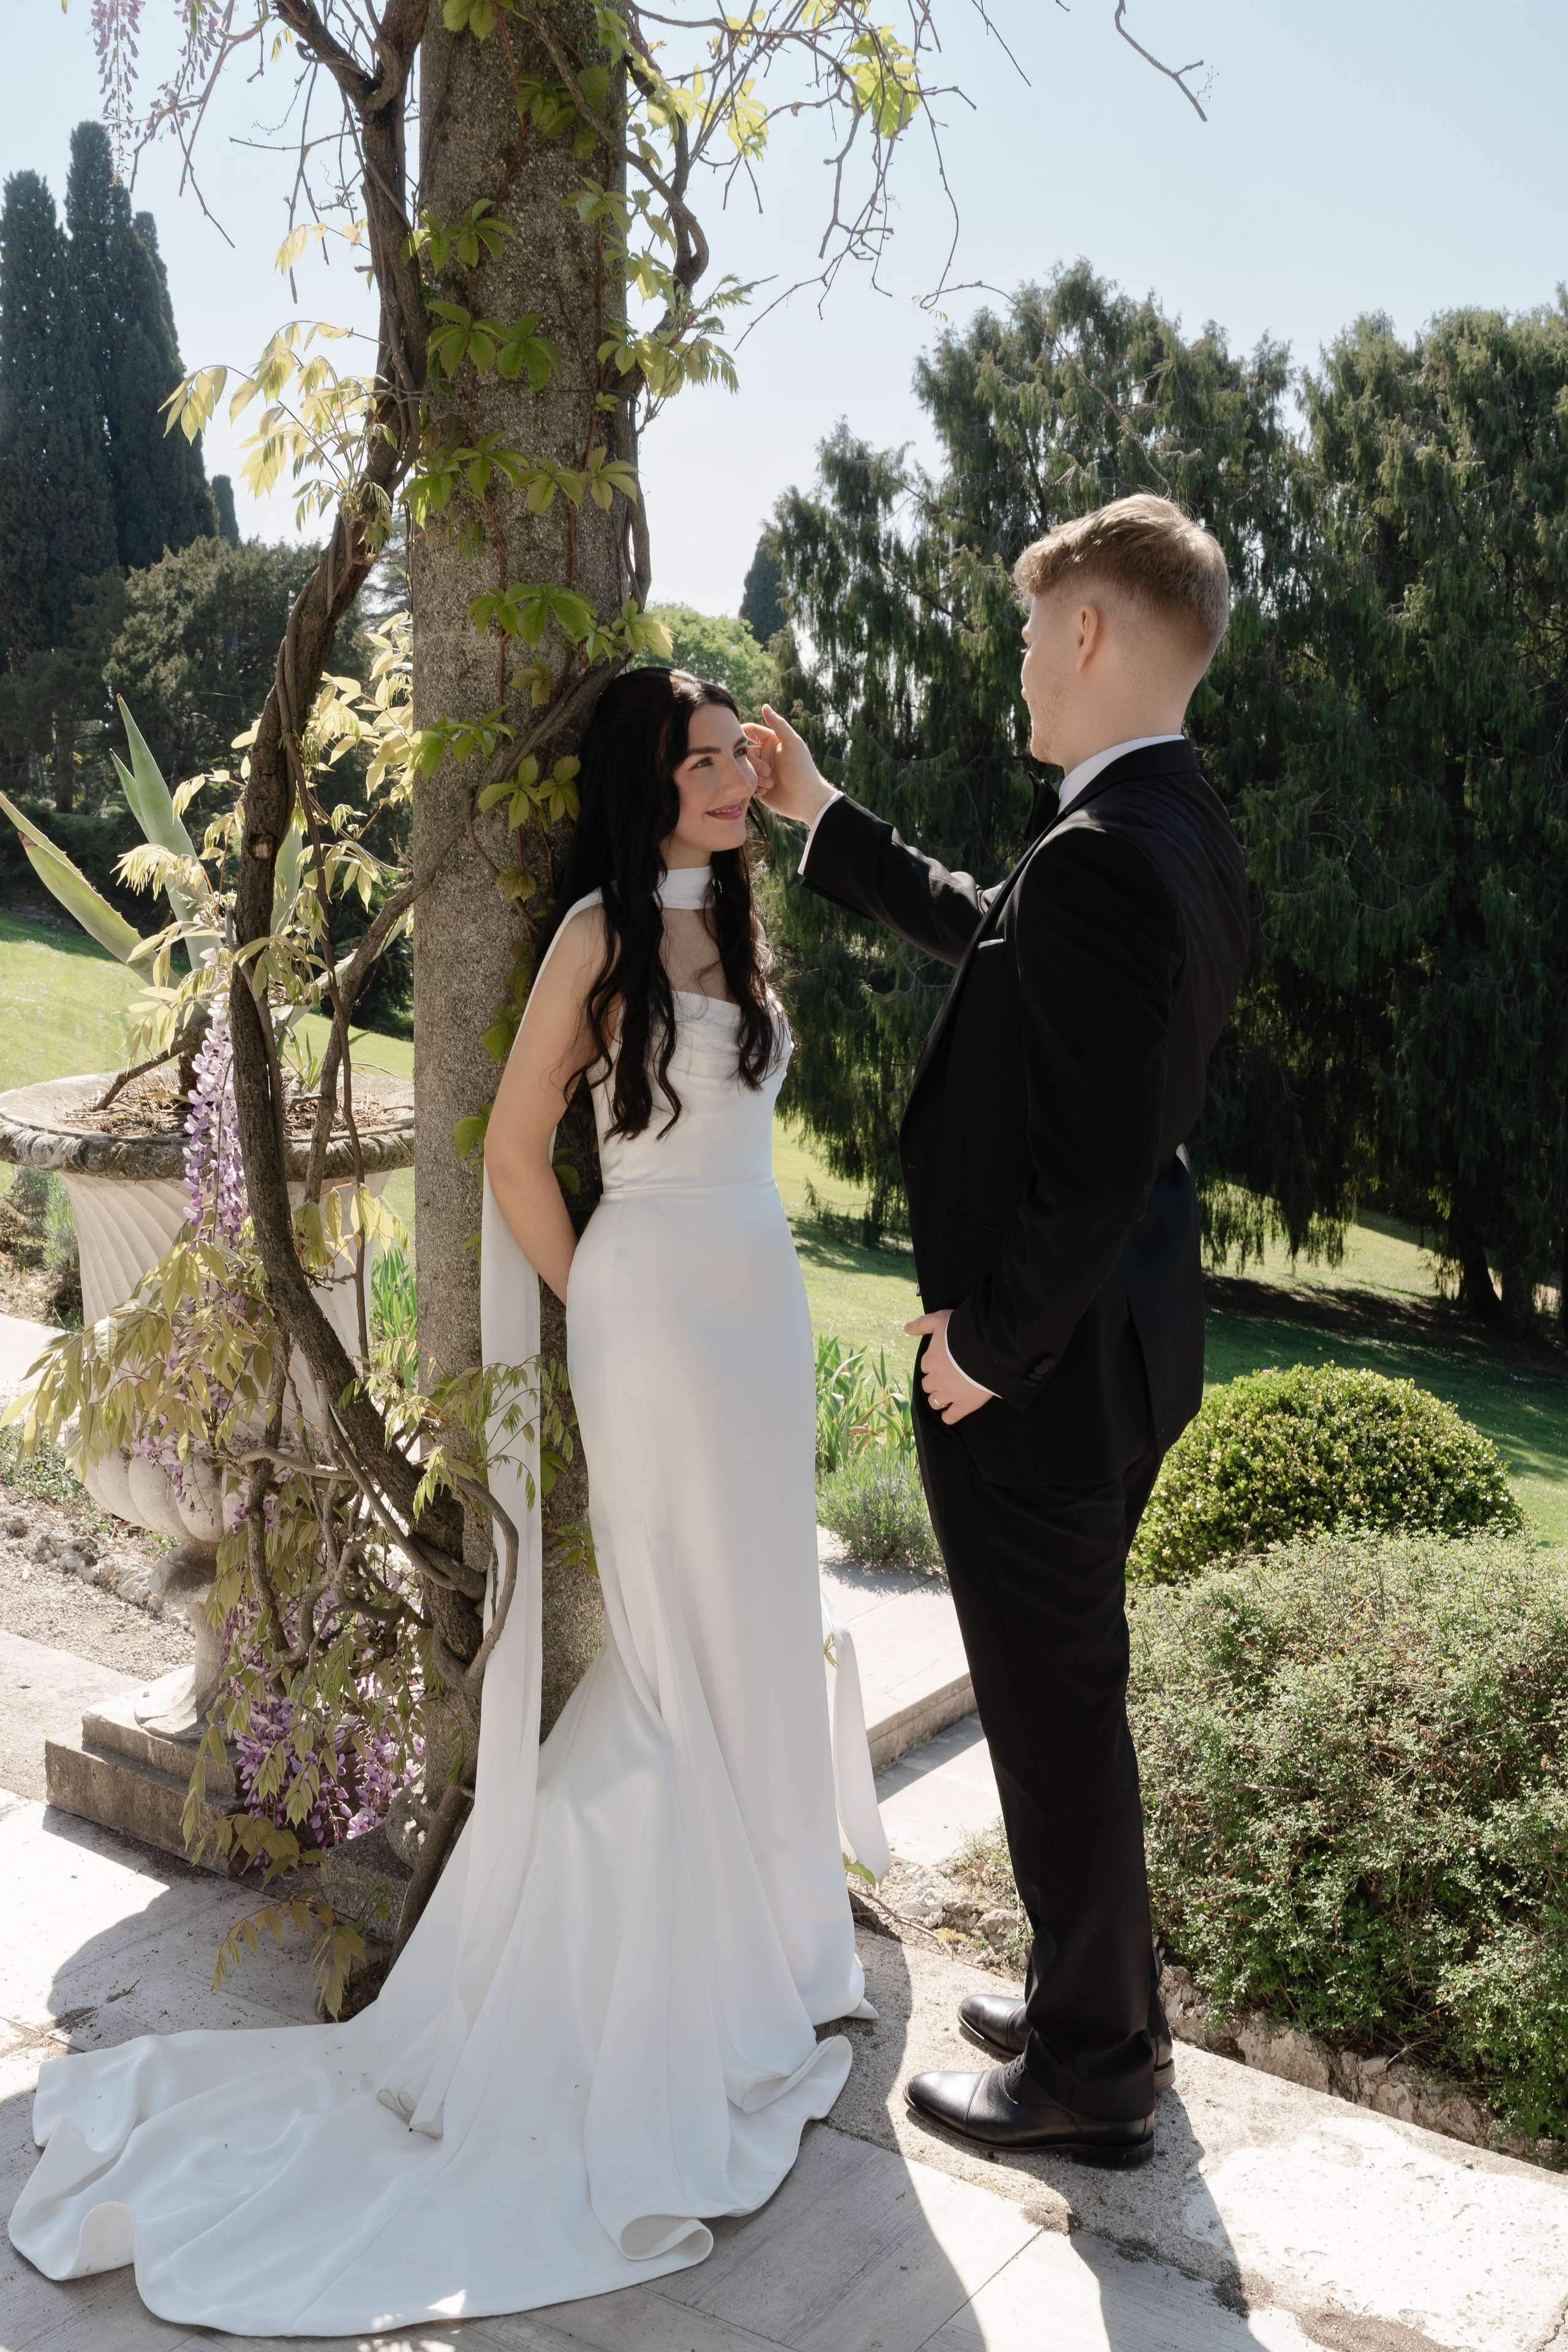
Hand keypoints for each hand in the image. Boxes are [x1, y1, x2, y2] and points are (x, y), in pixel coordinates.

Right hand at [749, 703, 835, 826]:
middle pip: (744, 752)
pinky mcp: (758, 787)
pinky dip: (755, 786)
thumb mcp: (792, 743)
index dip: (742, 735)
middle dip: (754, 762)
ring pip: (744, 768)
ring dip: (756, 776)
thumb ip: (778, 724)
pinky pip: (746, 783)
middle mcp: (765, 755)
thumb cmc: (802, 769)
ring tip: (771, 783)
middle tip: (768, 771)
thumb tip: (765, 706)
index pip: (749, 732)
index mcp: (772, 741)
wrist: (806, 799)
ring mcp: (761, 771)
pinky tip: (767, 790)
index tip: (740, 742)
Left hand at [905, 1309, 991, 1424]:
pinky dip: (949, 1416)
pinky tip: (952, 1412)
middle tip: (947, 1379)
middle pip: (928, 1386)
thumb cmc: (964, 1330)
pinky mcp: (963, 1405)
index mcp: (930, 1360)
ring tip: (948, 1396)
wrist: (987, 1347)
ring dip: (939, 1399)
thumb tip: (906, 1328)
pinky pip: (950, 1417)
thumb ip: (922, 1324)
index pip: (926, 1367)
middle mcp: (935, 1379)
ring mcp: (948, 1394)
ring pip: (935, 1402)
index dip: (934, 1365)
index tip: (943, 1363)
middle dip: (934, 1383)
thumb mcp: (940, 1319)